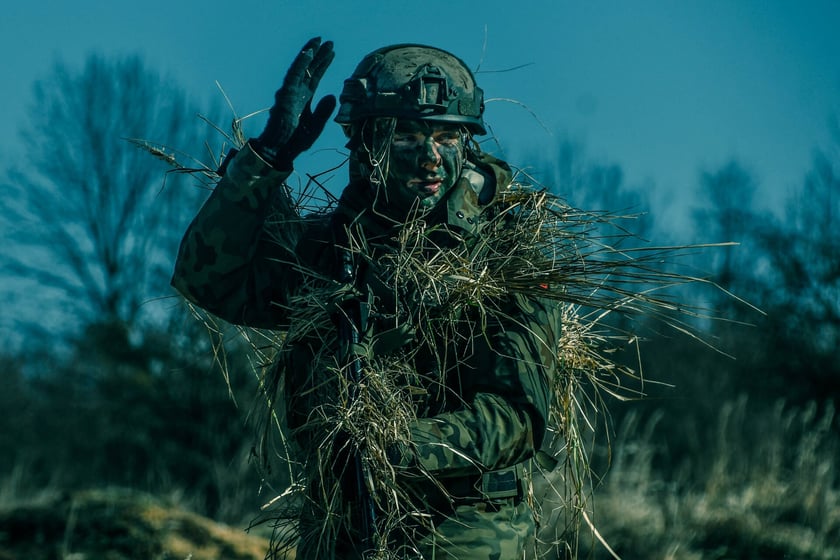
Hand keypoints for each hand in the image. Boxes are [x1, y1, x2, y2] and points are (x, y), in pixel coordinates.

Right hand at [254, 37, 336, 168]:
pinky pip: (294, 75)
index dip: (323, 64)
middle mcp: (296, 92)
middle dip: (319, 56)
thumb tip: (333, 96)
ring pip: (301, 68)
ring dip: (310, 54)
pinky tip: (309, 52)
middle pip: (309, 70)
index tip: (332, 52)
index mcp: (304, 98)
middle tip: (329, 42)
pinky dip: (302, 63)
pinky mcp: (286, 95)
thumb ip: (324, 110)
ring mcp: (290, 93)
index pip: (315, 77)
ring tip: (320, 42)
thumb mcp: (317, 124)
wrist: (282, 150)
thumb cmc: (296, 140)